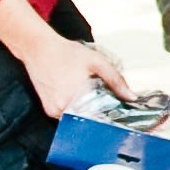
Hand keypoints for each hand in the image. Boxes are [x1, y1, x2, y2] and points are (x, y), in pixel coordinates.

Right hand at [21, 32, 138, 121]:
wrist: (38, 49)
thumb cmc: (67, 53)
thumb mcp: (97, 62)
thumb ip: (116, 80)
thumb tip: (132, 97)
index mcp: (79, 97)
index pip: (100, 118)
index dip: (111, 117)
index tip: (118, 115)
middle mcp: (64, 108)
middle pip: (89, 120)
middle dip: (100, 113)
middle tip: (106, 101)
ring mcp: (54, 111)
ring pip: (78, 119)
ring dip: (86, 112)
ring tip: (89, 95)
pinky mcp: (49, 111)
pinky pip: (67, 116)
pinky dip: (75, 110)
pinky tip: (77, 96)